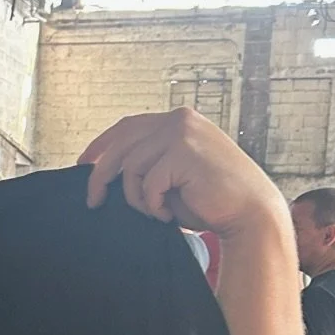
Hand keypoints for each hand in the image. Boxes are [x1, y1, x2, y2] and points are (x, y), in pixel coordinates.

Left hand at [79, 110, 284, 237]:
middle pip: (122, 143)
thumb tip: (107, 174)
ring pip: (131, 167)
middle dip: (101, 174)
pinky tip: (169, 214)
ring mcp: (182, 132)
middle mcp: (180, 120)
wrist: (250, 214)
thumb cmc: (213, 200)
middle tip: (93, 200)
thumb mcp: (175, 176)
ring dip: (137, 198)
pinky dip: (153, 205)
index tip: (84, 163)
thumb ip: (149, 166)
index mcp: (179, 121)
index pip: (129, 126)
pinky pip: (147, 183)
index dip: (102, 144)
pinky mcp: (183, 152)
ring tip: (157, 212)